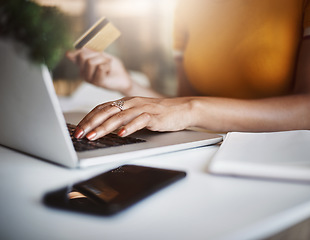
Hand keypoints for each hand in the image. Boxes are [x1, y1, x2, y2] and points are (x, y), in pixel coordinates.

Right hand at [66, 48, 131, 93]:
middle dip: (96, 55)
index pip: (75, 55)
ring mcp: (89, 79)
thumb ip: (91, 52)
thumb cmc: (113, 68)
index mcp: (83, 67)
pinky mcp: (97, 82)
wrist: (123, 79)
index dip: (83, 50)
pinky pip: (100, 67)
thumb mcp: (101, 56)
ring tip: (107, 67)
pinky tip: (109, 72)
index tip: (94, 53)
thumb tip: (79, 47)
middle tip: (104, 61)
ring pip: (91, 62)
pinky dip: (107, 66)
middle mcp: (83, 74)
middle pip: (82, 56)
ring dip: (103, 61)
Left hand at [73, 97, 194, 139]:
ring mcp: (143, 108)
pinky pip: (140, 120)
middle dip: (91, 123)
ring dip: (106, 127)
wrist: (182, 109)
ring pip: (120, 116)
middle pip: (107, 111)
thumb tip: (104, 129)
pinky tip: (122, 134)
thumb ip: (122, 118)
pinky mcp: (154, 115)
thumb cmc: (158, 113)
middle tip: (80, 134)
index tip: (78, 129)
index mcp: (125, 102)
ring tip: (95, 136)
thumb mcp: (136, 113)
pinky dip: (130, 127)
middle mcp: (132, 103)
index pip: (102, 108)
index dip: (88, 118)